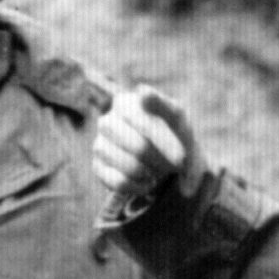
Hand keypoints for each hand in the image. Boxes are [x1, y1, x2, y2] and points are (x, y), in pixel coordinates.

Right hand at [93, 85, 206, 220]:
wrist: (167, 160)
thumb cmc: (173, 134)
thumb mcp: (177, 118)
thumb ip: (163, 105)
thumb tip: (143, 91)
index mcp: (126, 102)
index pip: (145, 125)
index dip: (165, 142)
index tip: (182, 157)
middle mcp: (108, 121)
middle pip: (140, 148)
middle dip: (163, 161)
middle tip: (176, 166)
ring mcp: (99, 144)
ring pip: (130, 167)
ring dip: (153, 173)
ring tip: (160, 170)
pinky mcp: (97, 167)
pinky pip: (119, 183)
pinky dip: (139, 186)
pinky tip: (147, 181)